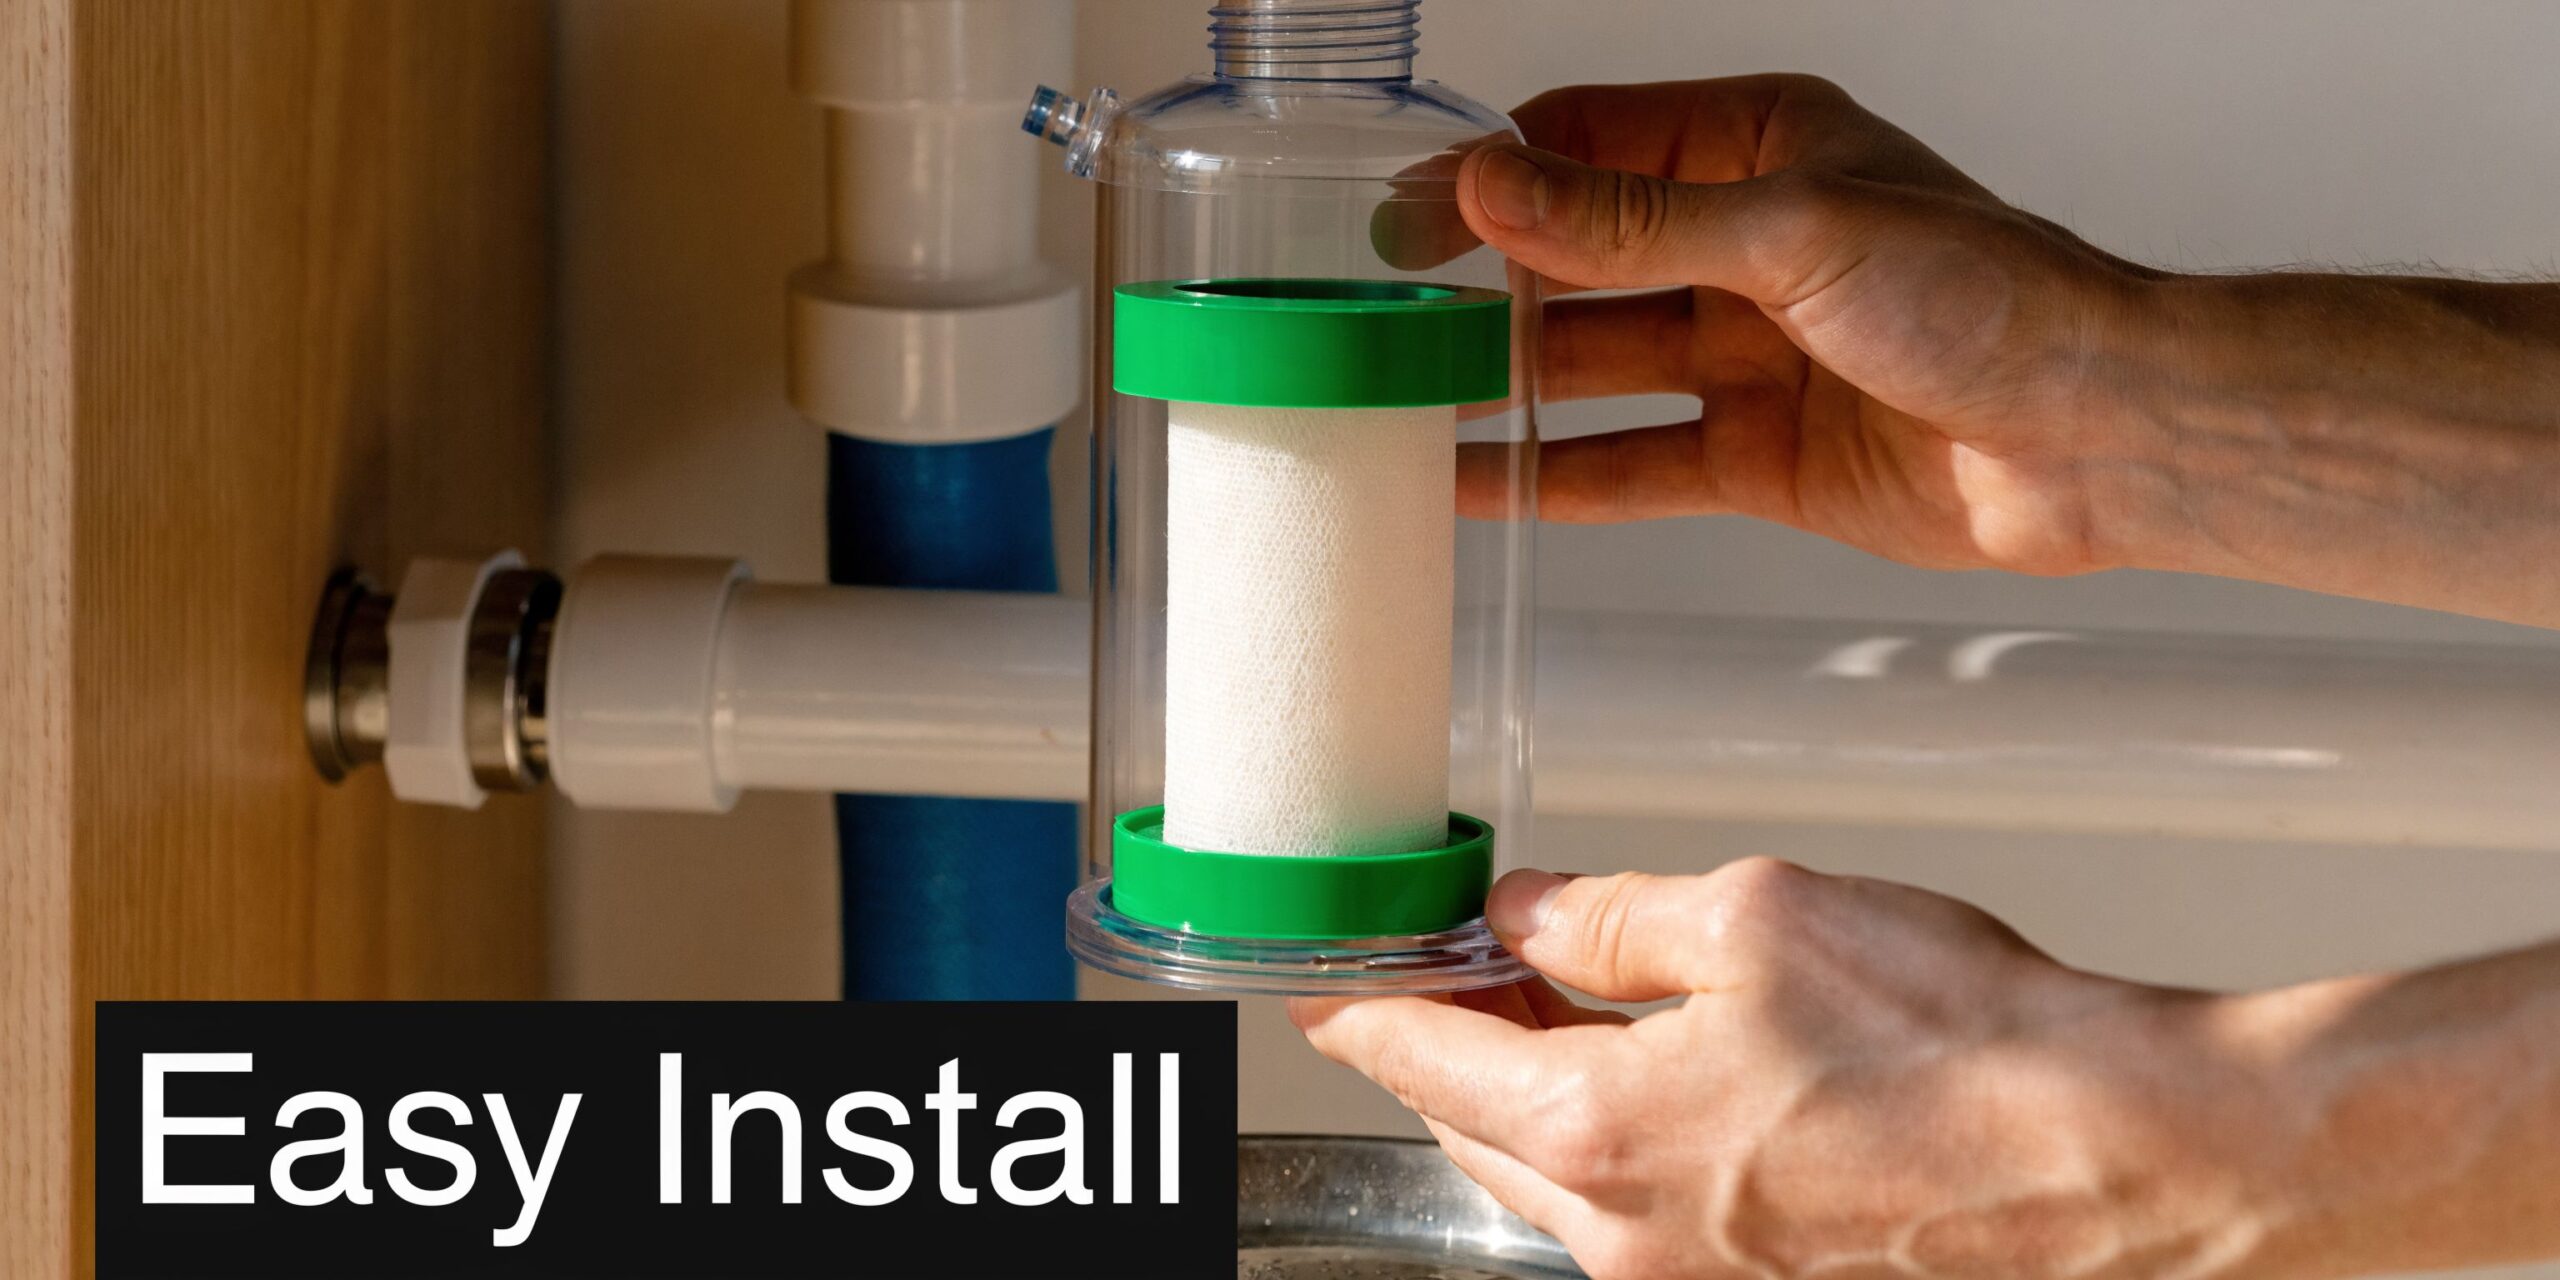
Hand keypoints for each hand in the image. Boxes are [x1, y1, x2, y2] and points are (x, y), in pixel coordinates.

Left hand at [1292, 862, 2559, 1278]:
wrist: (2116, 1159)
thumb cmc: (1963, 1048)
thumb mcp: (1755, 915)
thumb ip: (1608, 916)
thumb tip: (1525, 913)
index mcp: (1597, 1134)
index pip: (1413, 1058)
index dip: (1356, 998)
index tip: (1323, 971)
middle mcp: (1625, 1234)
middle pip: (1470, 1127)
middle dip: (1446, 1039)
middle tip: (1451, 959)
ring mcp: (1691, 1278)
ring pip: (1550, 1180)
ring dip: (1531, 1093)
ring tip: (1555, 1001)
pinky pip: (1636, 1214)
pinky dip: (1616, 1140)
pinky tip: (1665, 1073)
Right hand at [1453, 76, 2559, 625]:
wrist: (2092, 435)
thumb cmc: (1991, 298)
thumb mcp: (1788, 232)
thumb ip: (1627, 222)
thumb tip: (1491, 186)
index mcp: (1760, 148)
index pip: (1590, 143)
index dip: (1492, 173)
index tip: (1400, 210)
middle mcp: (1746, 247)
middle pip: (1577, 259)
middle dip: (1481, 286)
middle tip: (1375, 314)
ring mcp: (1747, 355)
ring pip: (1591, 364)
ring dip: (1500, 384)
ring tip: (1397, 402)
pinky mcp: (1755, 458)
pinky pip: (1629, 463)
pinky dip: (1552, 476)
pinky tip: (1475, 481)